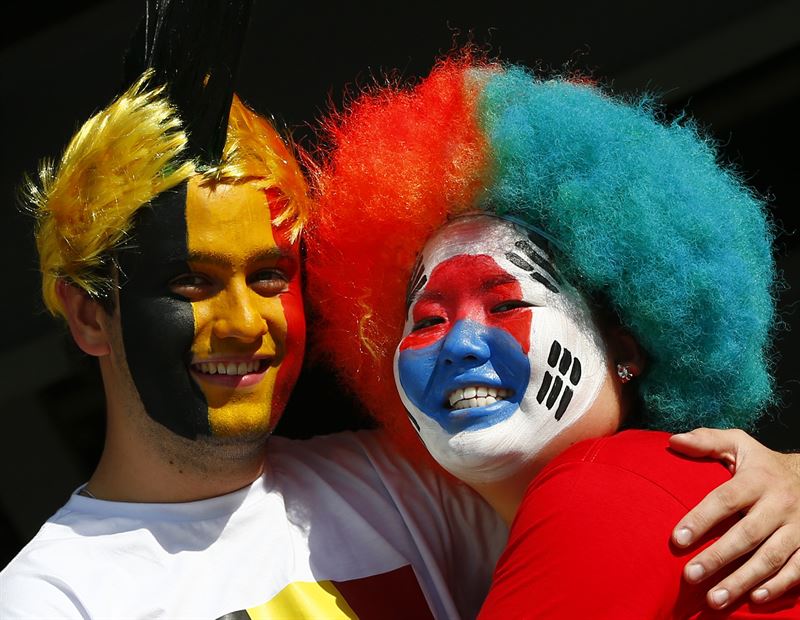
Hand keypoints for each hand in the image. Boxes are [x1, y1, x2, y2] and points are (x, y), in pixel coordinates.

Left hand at [669, 428, 799, 608]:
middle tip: (689, 575)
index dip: (700, 519)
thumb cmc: (762, 464)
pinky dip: (777, 586)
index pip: (725, 500)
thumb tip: (673, 441)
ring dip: (742, 580)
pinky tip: (754, 598)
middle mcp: (780, 505)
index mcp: (758, 479)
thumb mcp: (738, 444)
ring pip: (770, 558)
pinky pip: (797, 570)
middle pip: (746, 535)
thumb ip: (707, 441)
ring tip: (714, 598)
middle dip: (718, 558)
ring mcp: (798, 528)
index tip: (676, 539)